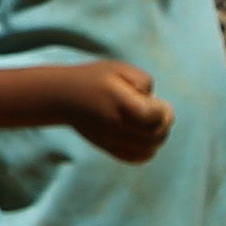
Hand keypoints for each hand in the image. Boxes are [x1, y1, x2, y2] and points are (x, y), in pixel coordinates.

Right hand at [59, 60, 174, 161]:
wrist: (61, 96)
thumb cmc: (94, 79)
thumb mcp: (118, 68)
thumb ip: (142, 80)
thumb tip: (153, 100)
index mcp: (118, 102)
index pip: (152, 117)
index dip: (164, 112)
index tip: (159, 102)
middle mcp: (113, 123)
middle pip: (154, 135)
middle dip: (165, 124)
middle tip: (159, 112)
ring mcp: (110, 138)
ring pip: (148, 149)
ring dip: (158, 138)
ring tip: (152, 124)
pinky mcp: (106, 146)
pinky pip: (135, 158)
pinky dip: (147, 152)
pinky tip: (144, 138)